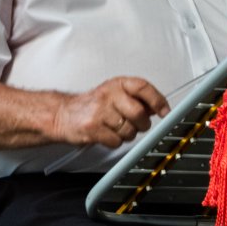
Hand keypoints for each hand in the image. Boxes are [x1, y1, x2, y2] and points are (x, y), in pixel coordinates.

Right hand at [51, 76, 169, 147]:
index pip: (143, 87)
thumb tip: (157, 107)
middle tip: (135, 125)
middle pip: (139, 113)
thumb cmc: (91, 105)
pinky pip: (116, 141)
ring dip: (126, 135)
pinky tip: (105, 134)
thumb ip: (135, 98)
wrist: (62, 114)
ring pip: (129, 130)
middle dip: (141, 124)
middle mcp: (108, 95)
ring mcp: (99, 111)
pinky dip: (114, 142)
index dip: (158, 100)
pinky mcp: (92, 128)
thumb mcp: (113, 94)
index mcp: (117, 84)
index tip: (164, 111)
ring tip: (114, 128)